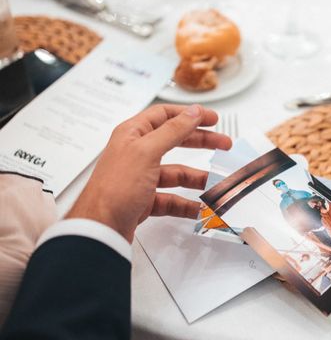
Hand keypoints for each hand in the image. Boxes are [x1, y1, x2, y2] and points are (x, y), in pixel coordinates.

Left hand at [67, 104, 231, 241]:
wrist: (99, 228)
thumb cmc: (114, 188)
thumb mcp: (147, 152)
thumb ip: (173, 130)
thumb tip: (192, 112)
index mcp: (132, 134)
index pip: (164, 116)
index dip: (189, 114)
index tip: (212, 118)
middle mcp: (136, 153)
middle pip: (174, 141)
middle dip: (200, 142)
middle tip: (223, 143)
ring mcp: (140, 178)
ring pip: (175, 173)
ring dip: (196, 178)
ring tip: (214, 182)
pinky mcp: (143, 200)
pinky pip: (171, 199)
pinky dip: (186, 203)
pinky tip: (198, 207)